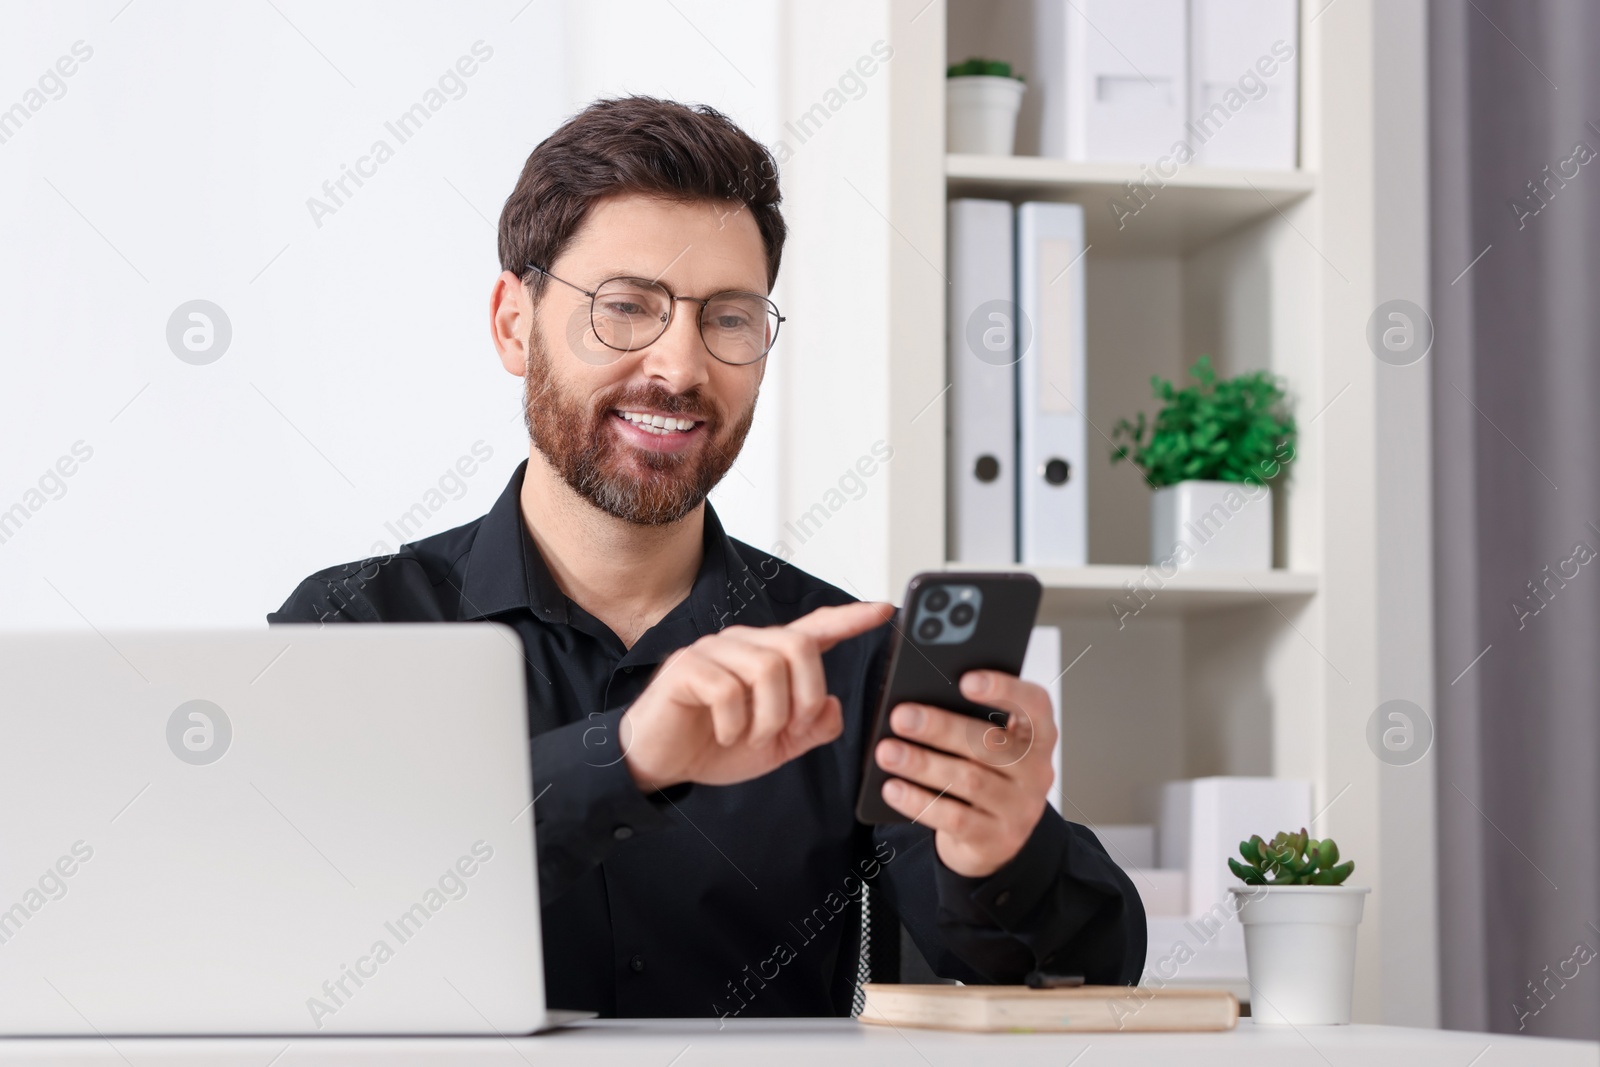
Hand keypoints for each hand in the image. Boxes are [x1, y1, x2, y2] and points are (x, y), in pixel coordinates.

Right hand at [621, 601, 893, 789]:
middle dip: (805, 697)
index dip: (850, 619)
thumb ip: (810, 728)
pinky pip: (729, 689)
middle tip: (788, 730)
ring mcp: (714, 651)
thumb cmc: (714, 745)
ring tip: (749, 736)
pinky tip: (722, 734)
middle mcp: (744, 643)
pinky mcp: (687, 667)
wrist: (660, 764)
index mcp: (768, 657)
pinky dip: (735, 724)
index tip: (884, 610)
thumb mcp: (775, 745)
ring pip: (768, 669)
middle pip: (798, 648)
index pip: (815, 630)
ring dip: (768, 717)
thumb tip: (834, 705)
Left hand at [874, 671, 1056, 877]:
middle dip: (941, 728)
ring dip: (923, 764)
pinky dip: (919, 802)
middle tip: (901, 716)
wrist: (994, 841)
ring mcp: (1019, 809)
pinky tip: (892, 788)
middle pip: (990, 744)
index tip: (965, 680)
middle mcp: (1036, 772)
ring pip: (969, 781)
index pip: (1034, 704)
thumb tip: (918, 704)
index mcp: (1036, 736)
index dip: (1005, 689)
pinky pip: (954, 819)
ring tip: (886, 751)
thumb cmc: (983, 774)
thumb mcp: (986, 747)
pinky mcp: (996, 840)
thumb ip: (967, 722)